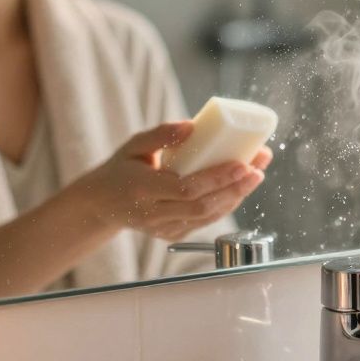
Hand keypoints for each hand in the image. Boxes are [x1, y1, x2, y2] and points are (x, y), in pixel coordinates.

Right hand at [73, 121, 271, 240]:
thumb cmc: (120, 169)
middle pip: (203, 206)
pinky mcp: (172, 235)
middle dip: (235, 188)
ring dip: (236, 197)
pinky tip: (240, 189)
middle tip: (257, 169)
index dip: (217, 178)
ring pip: (207, 217)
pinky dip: (225, 205)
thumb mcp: (132, 146)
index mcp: (141, 191)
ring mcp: (163, 229)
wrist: (101, 204)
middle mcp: (153, 215)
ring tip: (256, 175)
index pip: (186, 189)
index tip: (243, 163)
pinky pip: (204, 221)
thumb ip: (160, 134)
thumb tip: (192, 125)